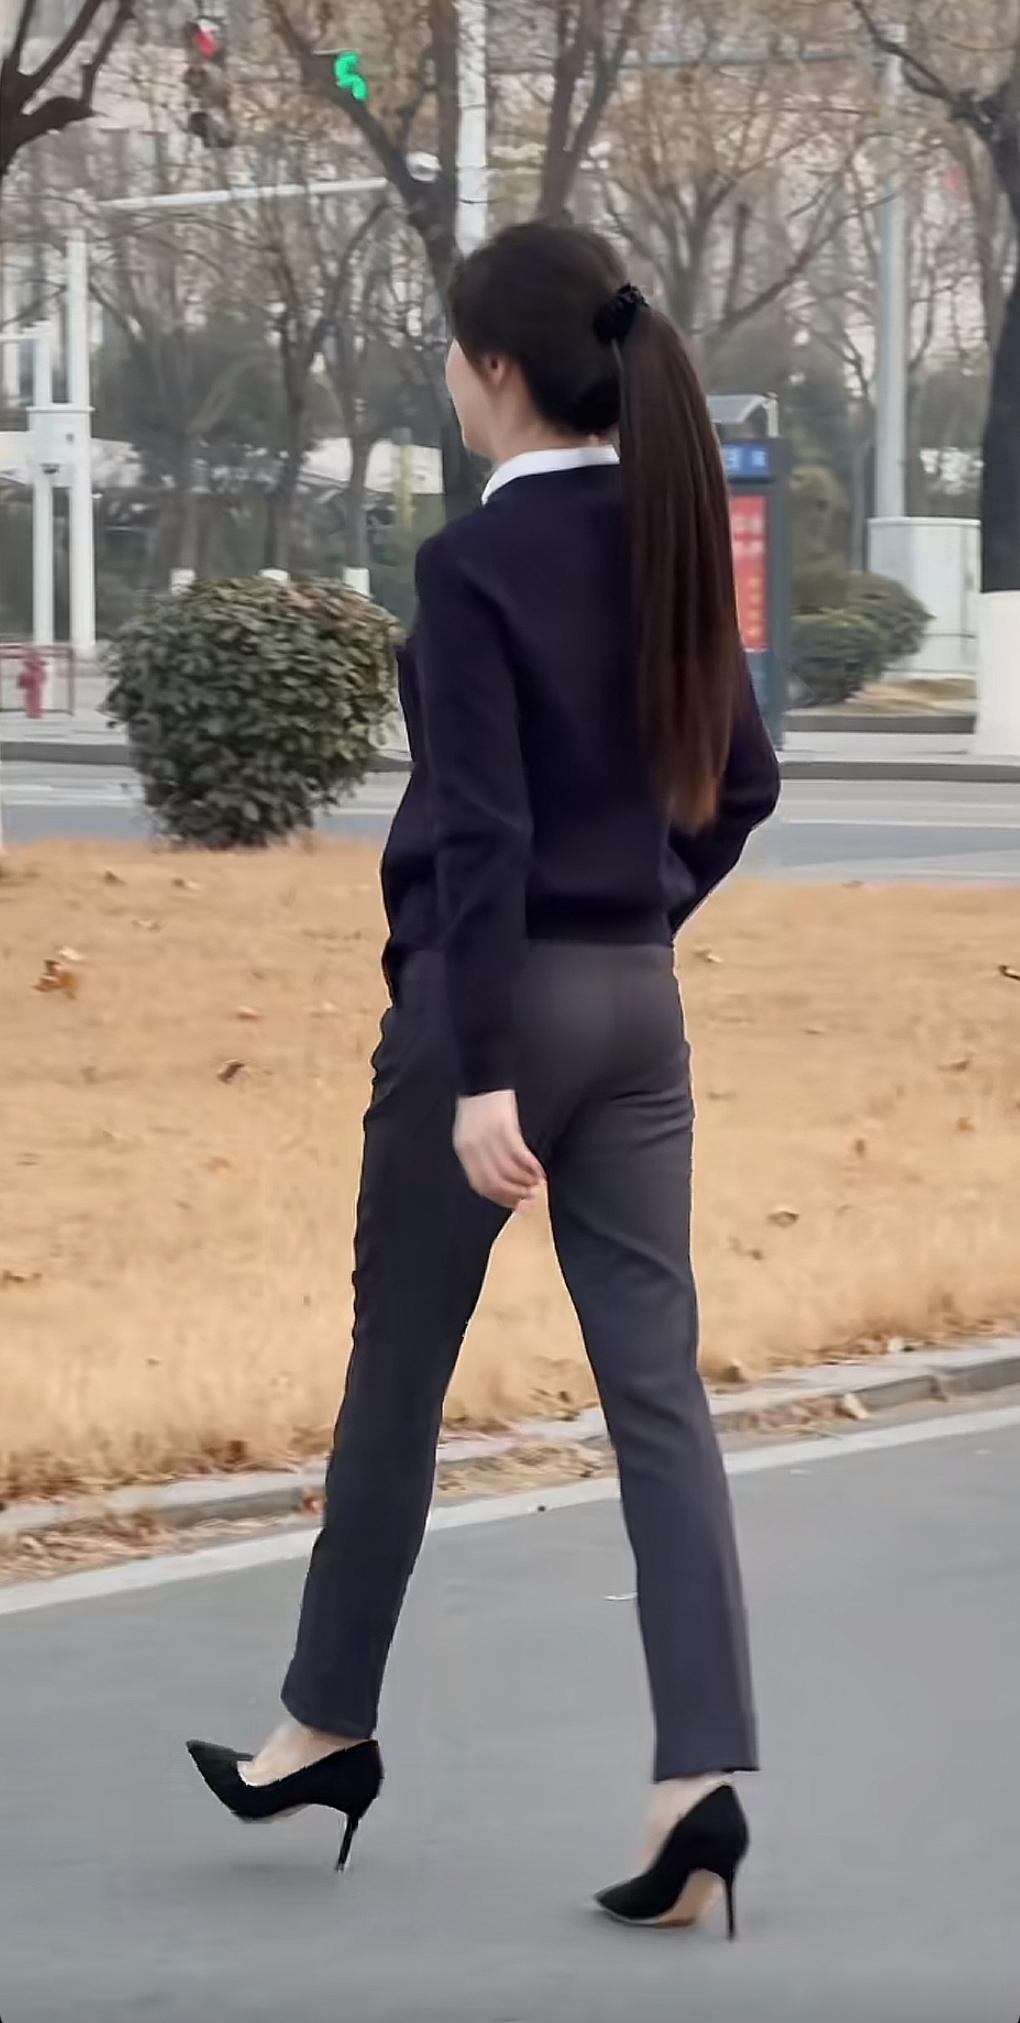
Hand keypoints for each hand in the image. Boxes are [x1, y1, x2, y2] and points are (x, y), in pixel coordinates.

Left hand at [453, 1091, 544, 1209]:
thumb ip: (481, 1154)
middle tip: (531, 1198)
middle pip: (494, 1182)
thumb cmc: (481, 1104)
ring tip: (538, 1184)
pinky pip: (519, 1154)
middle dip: (515, 1195)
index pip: (481, 1184)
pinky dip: (531, 1166)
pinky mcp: (504, 1125)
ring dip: (526, 1182)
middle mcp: (474, 1146)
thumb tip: (500, 1179)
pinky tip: (540, 1170)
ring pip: (508, 1171)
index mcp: (464, 1149)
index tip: (516, 1206)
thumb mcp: (472, 1131)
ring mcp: (488, 1136)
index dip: (500, 1198)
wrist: (483, 1074)